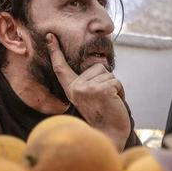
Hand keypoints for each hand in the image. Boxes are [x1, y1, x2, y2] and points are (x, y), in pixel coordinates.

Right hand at [48, 34, 130, 149]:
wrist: (110, 134)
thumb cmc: (103, 115)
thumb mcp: (90, 96)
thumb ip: (90, 82)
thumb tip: (101, 64)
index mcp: (72, 89)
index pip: (62, 68)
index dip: (56, 51)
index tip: (50, 36)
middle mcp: (76, 88)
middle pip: (98, 67)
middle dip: (107, 80)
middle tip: (104, 100)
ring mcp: (88, 89)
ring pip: (109, 74)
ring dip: (114, 87)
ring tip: (109, 102)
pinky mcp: (102, 90)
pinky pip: (116, 82)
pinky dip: (120, 92)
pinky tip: (114, 103)